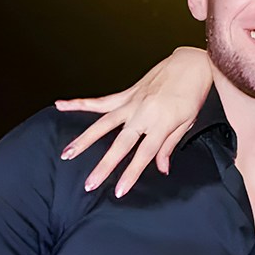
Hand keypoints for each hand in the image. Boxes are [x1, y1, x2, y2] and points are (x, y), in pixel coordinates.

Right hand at [56, 46, 213, 196]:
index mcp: (161, 123)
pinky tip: (61, 105)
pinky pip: (101, 101)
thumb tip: (161, 168)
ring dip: (84, 139)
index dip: (130, 174)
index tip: (118, 191)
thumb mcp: (187, 123)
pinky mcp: (127, 93)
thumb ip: (169, 145)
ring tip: (67, 153)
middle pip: (120, 144)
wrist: (191, 64)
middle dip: (104, 166)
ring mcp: (132, 102)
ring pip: (103, 123)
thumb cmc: (193, 94)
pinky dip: (80, 103)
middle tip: (89, 183)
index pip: (144, 155)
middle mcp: (143, 114)